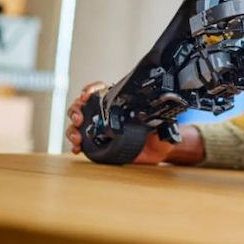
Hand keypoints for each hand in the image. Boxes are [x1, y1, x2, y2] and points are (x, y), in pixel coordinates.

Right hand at [65, 82, 203, 164]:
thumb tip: (171, 113)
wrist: (156, 154)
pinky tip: (76, 149)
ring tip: (76, 137)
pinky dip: (75, 144)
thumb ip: (164, 120)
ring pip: (77, 123)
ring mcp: (99, 128)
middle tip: (80, 118)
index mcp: (118, 104)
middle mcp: (105, 114)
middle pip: (82, 105)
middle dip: (76, 109)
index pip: (100, 90)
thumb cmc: (158, 136)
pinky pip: (81, 141)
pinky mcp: (97, 144)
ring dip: (72, 128)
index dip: (91, 89)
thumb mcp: (163, 126)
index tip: (87, 94)